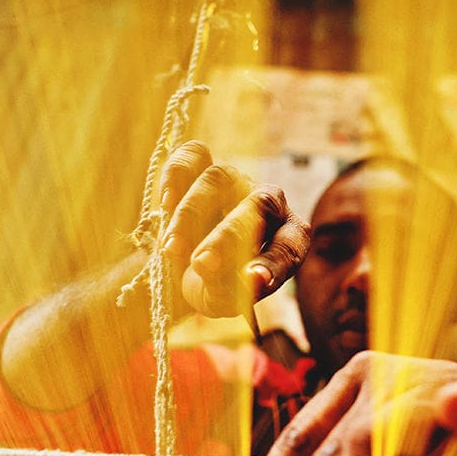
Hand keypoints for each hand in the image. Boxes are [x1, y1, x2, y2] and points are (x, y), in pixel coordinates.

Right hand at [158, 141, 309, 317]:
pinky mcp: (203, 168)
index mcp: (289, 240)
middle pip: (260, 203)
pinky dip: (177, 175)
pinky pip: (193, 156)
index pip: (290, 246)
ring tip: (171, 250)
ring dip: (192, 213)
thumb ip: (228, 290)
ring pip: (220, 178)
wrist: (181, 268)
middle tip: (202, 263)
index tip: (253, 282)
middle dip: (229, 235)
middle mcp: (269, 203)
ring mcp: (236, 181)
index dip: (274, 262)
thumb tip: (230, 273)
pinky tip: (166, 204)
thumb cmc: (213, 286)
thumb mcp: (219, 299)